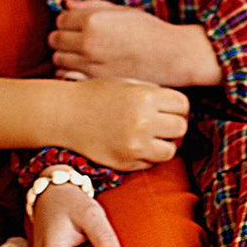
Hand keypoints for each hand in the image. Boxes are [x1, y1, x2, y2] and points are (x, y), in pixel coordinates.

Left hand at [51, 0, 221, 86]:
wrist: (170, 55)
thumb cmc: (149, 30)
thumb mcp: (122, 10)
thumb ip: (91, 6)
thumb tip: (66, 4)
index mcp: (93, 19)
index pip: (61, 19)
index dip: (68, 22)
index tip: (78, 27)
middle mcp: (87, 41)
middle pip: (55, 39)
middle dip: (63, 39)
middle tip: (78, 42)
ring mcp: (89, 63)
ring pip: (57, 59)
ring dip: (65, 57)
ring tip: (82, 57)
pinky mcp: (94, 81)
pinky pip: (65, 77)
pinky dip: (68, 73)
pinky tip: (82, 71)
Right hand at [58, 78, 186, 170]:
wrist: (64, 115)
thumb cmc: (95, 96)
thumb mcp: (126, 83)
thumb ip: (153, 93)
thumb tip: (179, 107)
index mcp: (145, 97)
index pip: (182, 105)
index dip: (176, 107)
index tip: (166, 108)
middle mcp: (143, 121)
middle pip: (180, 128)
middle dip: (172, 125)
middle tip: (159, 123)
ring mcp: (135, 145)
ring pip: (170, 150)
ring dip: (163, 144)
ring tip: (149, 137)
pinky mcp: (126, 162)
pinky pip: (151, 163)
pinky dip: (147, 156)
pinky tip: (133, 145)